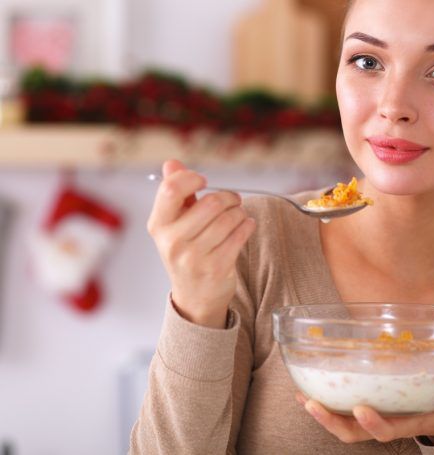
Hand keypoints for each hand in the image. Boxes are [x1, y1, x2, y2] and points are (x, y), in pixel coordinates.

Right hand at [147, 159, 255, 327]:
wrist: (195, 296)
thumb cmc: (186, 252)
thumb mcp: (174, 224)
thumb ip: (175, 193)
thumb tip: (171, 163)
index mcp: (158, 225)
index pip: (171, 189)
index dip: (191, 178)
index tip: (203, 181)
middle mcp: (172, 241)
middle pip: (210, 203)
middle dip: (228, 197)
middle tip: (233, 200)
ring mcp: (194, 257)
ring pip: (228, 219)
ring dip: (240, 212)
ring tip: (239, 214)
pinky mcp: (216, 268)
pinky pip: (239, 235)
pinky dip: (247, 225)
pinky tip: (245, 225)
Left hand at [297, 355, 433, 444]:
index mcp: (409, 423)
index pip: (386, 431)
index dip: (372, 423)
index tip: (360, 408)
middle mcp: (387, 423)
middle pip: (353, 434)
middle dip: (330, 422)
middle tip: (312, 404)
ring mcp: (373, 418)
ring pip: (342, 426)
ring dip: (320, 413)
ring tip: (302, 395)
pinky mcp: (365, 407)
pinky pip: (340, 410)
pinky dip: (322, 400)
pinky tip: (306, 385)